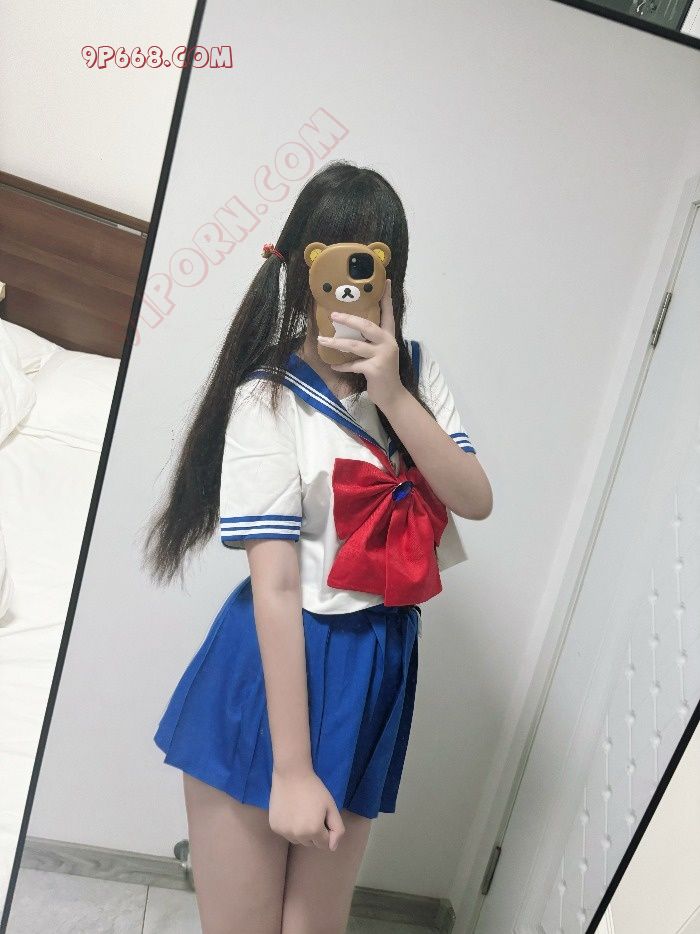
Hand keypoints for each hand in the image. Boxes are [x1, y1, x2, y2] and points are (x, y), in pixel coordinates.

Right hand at [269, 764, 345, 850]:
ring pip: (298, 840)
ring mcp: (284, 832)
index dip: (326, 830)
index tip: (323, 816)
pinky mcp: (274, 827)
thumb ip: (337, 829)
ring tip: (301, 812)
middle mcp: (298, 836)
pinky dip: (290, 826)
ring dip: (302, 831)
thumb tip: (332, 847)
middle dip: (314, 832)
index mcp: (314, 831)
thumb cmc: (314, 789)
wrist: (291, 775)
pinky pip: (287, 833)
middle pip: (311, 843)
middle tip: (312, 812)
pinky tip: (290, 811)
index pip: (324, 844)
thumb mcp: (331, 806)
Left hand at [318, 279, 404, 409]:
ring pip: (355, 345)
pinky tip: (333, 365)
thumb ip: (370, 342)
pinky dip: (342, 365)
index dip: (386, 298)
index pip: (388, 313)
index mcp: (389, 336)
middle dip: (348, 319)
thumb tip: (348, 331)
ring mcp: (382, 356)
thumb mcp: (380, 353)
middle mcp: (387, 343)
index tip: (385, 281)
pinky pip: (353, 364)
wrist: (392, 396)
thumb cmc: (383, 372)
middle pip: (366, 325)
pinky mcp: (375, 369)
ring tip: (322, 341)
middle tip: (333, 314)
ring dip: (336, 343)